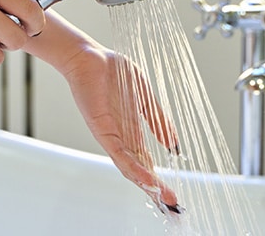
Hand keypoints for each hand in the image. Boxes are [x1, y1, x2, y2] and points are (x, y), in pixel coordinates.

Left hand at [61, 46, 180, 209]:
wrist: (90, 58)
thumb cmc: (114, 73)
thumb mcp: (146, 99)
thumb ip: (159, 121)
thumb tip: (173, 144)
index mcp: (133, 131)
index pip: (147, 161)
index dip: (159, 178)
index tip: (173, 194)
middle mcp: (122, 138)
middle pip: (140, 170)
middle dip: (156, 189)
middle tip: (173, 206)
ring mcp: (111, 136)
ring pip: (129, 167)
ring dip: (146, 183)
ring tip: (162, 197)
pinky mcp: (102, 130)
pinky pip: (118, 153)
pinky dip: (133, 167)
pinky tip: (145, 177)